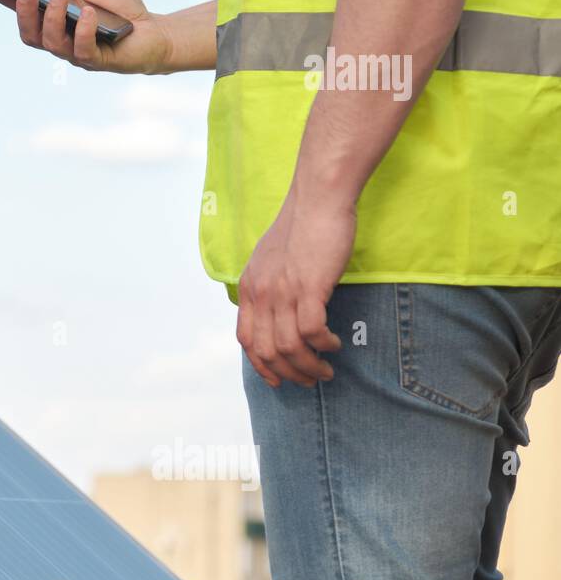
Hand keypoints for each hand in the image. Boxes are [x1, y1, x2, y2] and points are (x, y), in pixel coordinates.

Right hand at [0, 0, 173, 74]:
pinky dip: (83, 29)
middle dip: (24, 12)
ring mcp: (77, 55)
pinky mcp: (99, 62)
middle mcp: (61, 43)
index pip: (24, 15)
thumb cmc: (120, 13)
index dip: (4, 2)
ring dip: (53, 17)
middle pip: (31, 35)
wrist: (155, 33)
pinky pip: (83, 50)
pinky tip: (87, 11)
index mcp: (55, 26)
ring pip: (52, 42)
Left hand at [236, 188, 352, 387]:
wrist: (317, 199)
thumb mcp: (270, 259)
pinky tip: (334, 344)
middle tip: (310, 379)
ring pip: (288, 347)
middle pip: (266, 350)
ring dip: (309, 366)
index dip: (261, 365)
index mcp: (249, 288)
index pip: (245, 339)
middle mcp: (260, 293)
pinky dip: (324, 344)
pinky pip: (311, 331)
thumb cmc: (301, 227)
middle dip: (288, 374)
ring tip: (326, 369)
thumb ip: (267, 285)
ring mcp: (283, 291)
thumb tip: (273, 309)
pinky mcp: (309, 286)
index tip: (278, 379)